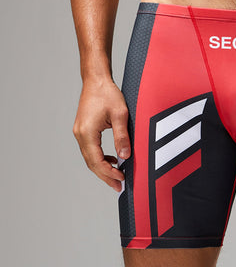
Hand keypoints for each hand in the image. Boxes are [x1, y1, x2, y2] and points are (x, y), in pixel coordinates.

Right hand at [73, 77, 130, 191]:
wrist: (96, 80)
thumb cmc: (108, 94)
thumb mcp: (120, 115)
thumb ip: (122, 136)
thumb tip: (125, 156)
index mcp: (87, 133)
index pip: (96, 161)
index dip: (108, 173)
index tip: (122, 180)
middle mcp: (80, 134)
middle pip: (91, 163)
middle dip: (105, 175)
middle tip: (119, 186)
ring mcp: (80, 132)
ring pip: (90, 157)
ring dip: (102, 168)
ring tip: (117, 176)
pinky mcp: (83, 129)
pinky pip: (90, 149)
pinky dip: (100, 157)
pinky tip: (112, 159)